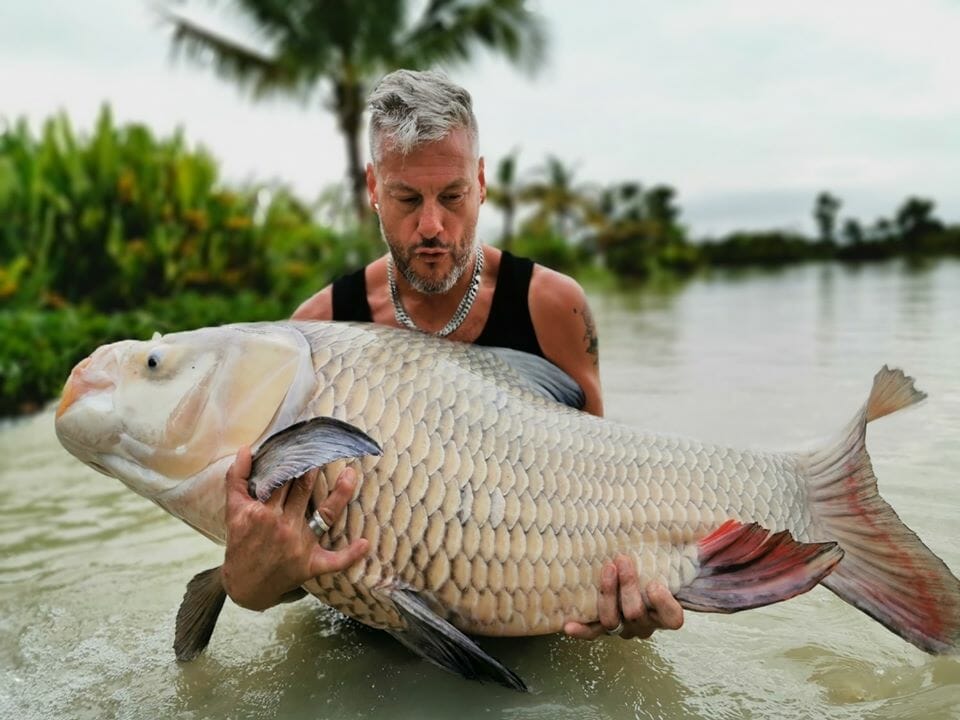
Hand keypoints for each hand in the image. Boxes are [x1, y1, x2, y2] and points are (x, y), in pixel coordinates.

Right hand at [220, 447, 368, 610]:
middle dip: (316, 470)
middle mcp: (282, 526)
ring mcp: (299, 546)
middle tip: (329, 450)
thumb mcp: (233, 510)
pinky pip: (335, 560)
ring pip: (325, 515)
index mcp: (263, 512)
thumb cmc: (241, 544)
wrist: (244, 586)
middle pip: (304, 491)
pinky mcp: (310, 565)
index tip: (307, 445)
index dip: (295, 461)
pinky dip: (350, 554)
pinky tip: (365, 543)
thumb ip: (237, 478)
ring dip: (341, 494)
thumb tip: (247, 449)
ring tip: (350, 474)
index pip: (283, 480)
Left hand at [563, 554, 683, 639]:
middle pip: (637, 615)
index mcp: (666, 615)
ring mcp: (623, 628)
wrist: (640, 580)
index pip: (672, 619)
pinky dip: (581, 630)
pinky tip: (568, 625)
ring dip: (608, 594)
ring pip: (613, 621)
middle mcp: (645, 626)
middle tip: (623, 560)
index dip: (664, 605)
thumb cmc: (659, 567)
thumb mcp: (677, 559)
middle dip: (629, 586)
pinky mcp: (602, 626)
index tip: (657, 584)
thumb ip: (694, 547)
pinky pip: (592, 632)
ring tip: (607, 569)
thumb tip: (724, 524)